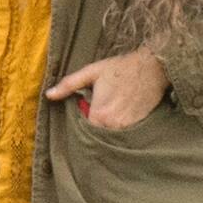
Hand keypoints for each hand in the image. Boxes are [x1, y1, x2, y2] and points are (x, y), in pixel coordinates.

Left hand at [48, 49, 167, 131]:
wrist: (153, 68)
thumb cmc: (121, 68)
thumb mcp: (92, 72)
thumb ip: (69, 85)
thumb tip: (49, 95)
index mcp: (99, 115)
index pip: (83, 130)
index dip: (81, 123)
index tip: (84, 112)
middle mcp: (114, 126)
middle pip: (97, 134)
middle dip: (94, 126)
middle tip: (99, 109)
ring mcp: (128, 129)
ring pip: (110, 135)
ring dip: (107, 128)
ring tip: (111, 109)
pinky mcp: (139, 128)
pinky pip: (124, 133)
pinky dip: (120, 128)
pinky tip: (122, 112)